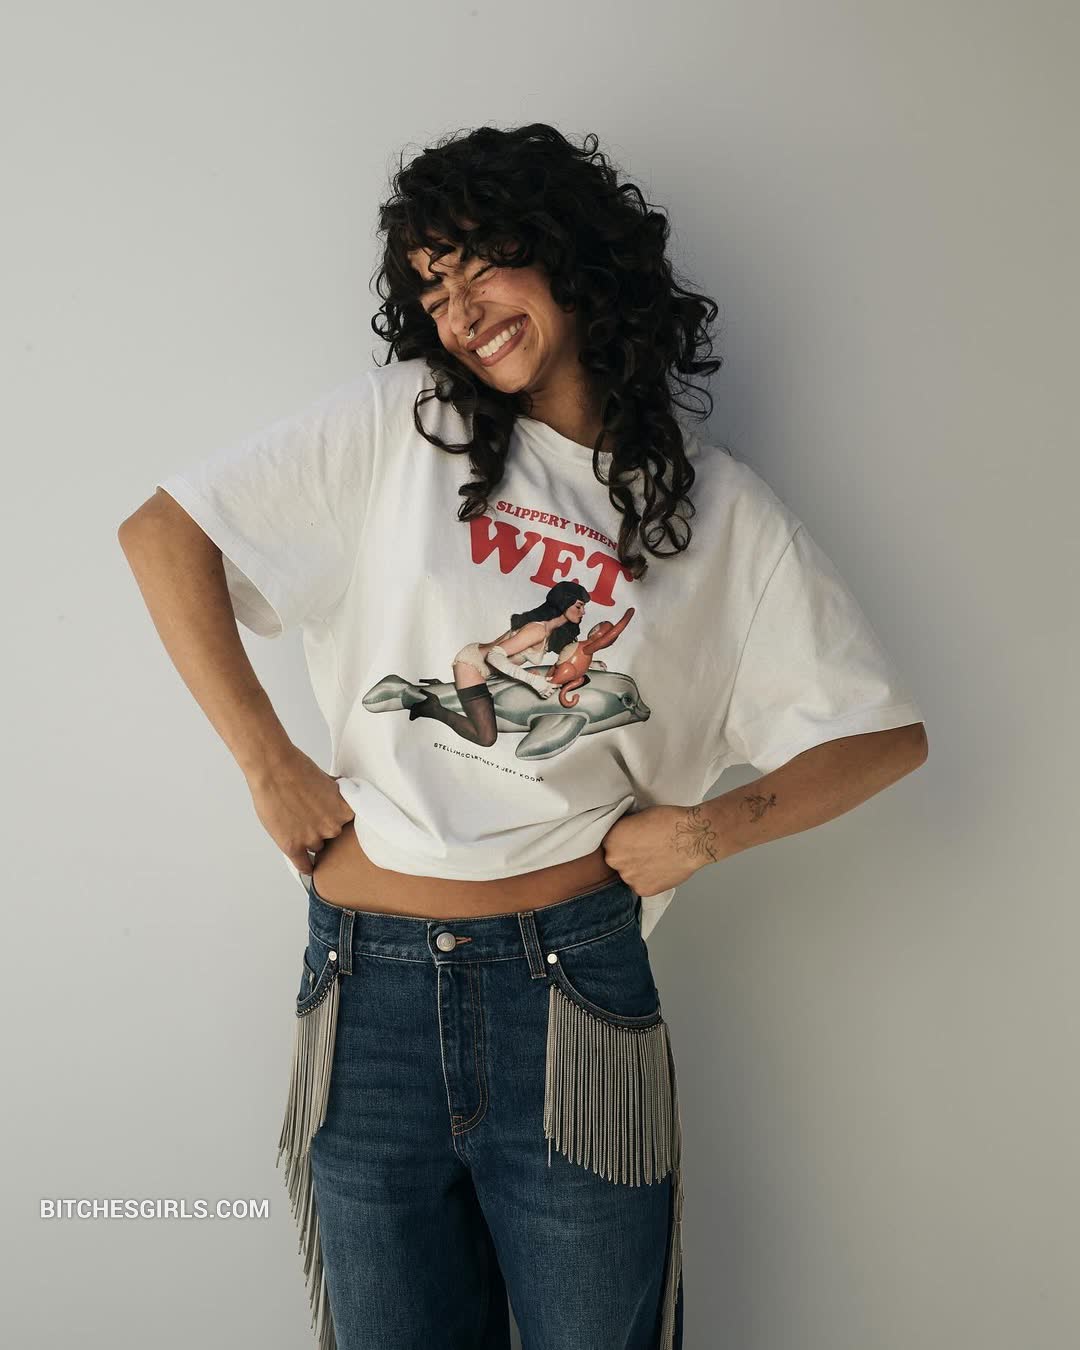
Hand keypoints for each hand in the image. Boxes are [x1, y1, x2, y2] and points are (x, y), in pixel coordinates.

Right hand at [244, 745, 354, 873]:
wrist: (274, 768)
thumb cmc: (298, 769)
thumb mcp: (329, 781)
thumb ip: (338, 797)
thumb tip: (343, 799)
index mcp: (345, 813)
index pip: (348, 827)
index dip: (337, 823)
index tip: (333, 823)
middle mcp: (332, 828)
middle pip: (332, 838)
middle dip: (323, 829)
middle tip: (311, 818)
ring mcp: (312, 838)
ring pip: (316, 848)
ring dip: (310, 841)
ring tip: (298, 825)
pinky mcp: (292, 846)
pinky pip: (304, 865)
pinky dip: (306, 867)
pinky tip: (307, 867)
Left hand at [600, 803, 724, 895]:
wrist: (691, 837)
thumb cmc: (669, 822)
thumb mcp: (637, 817)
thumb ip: (624, 832)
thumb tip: (624, 838)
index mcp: (610, 840)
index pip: (609, 845)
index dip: (623, 844)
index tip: (633, 843)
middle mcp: (614, 860)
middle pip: (617, 861)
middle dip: (629, 858)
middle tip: (647, 851)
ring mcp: (628, 877)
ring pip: (630, 875)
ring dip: (639, 870)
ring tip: (657, 860)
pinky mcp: (643, 890)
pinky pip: (642, 886)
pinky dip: (651, 880)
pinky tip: (662, 869)